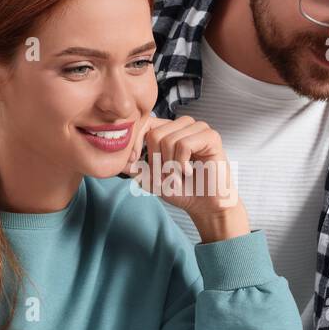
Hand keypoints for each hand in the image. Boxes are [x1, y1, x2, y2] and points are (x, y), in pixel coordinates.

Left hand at [124, 115, 249, 242]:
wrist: (205, 206)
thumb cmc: (182, 190)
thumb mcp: (152, 178)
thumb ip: (135, 167)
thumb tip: (117, 160)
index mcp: (170, 129)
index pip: (145, 123)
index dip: (135, 142)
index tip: (134, 162)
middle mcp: (184, 125)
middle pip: (155, 133)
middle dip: (156, 161)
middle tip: (167, 175)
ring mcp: (199, 128)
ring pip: (168, 139)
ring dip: (169, 165)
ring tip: (178, 175)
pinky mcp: (211, 137)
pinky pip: (184, 144)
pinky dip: (181, 163)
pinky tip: (189, 172)